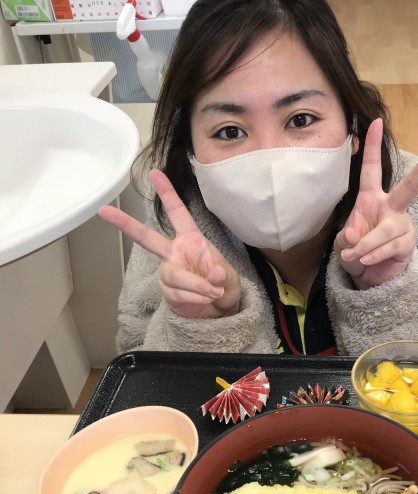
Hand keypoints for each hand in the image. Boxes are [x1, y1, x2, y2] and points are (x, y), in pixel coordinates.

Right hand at [99, 169, 239, 318]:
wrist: (221, 314)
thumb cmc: (224, 287)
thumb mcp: (229, 277)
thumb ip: (221, 273)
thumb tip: (214, 273)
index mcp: (191, 241)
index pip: (178, 214)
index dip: (168, 194)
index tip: (155, 173)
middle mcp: (175, 253)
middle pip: (146, 238)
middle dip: (126, 224)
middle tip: (105, 212)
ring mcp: (169, 273)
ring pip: (172, 274)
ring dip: (196, 285)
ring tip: (214, 291)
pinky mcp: (167, 292)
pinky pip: (176, 292)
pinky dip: (194, 296)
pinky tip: (206, 299)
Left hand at [334, 119, 417, 288]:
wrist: (366, 278)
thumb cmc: (355, 252)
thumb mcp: (344, 243)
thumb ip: (347, 237)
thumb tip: (355, 235)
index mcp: (371, 199)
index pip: (371, 169)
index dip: (373, 147)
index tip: (376, 122)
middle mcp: (391, 207)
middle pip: (410, 187)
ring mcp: (401, 225)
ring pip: (387, 229)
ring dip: (368, 243)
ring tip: (356, 255)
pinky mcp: (407, 244)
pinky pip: (391, 246)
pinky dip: (375, 253)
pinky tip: (366, 259)